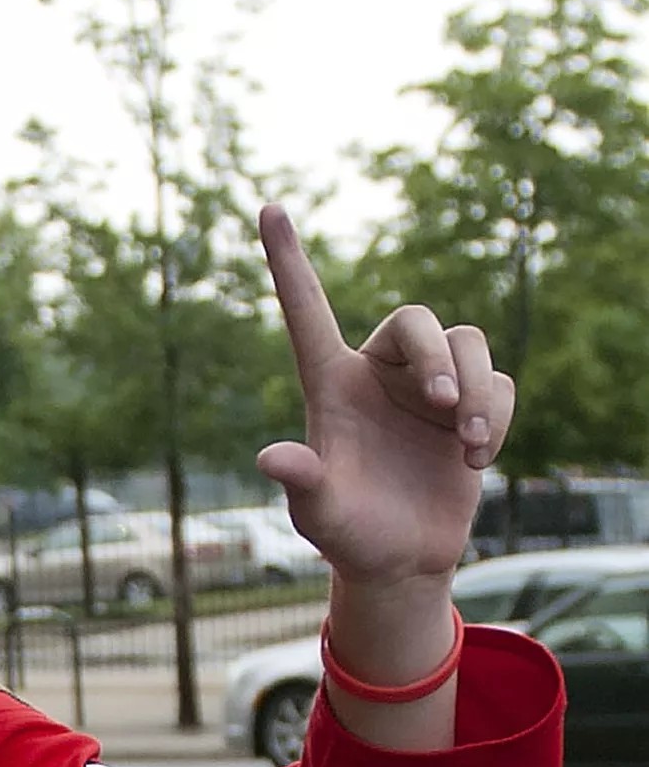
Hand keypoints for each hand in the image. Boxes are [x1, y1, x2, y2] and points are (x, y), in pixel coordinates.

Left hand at [255, 205, 514, 588]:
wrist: (401, 560)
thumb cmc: (348, 534)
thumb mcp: (320, 515)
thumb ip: (303, 485)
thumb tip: (271, 459)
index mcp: (329, 384)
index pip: (307, 311)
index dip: (287, 261)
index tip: (267, 206)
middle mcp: (378, 373)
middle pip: (415, 320)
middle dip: (438, 356)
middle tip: (443, 405)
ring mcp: (428, 387)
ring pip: (467, 341)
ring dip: (476, 389)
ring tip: (468, 443)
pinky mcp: (473, 405)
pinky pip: (499, 383)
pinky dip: (496, 416)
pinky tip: (476, 459)